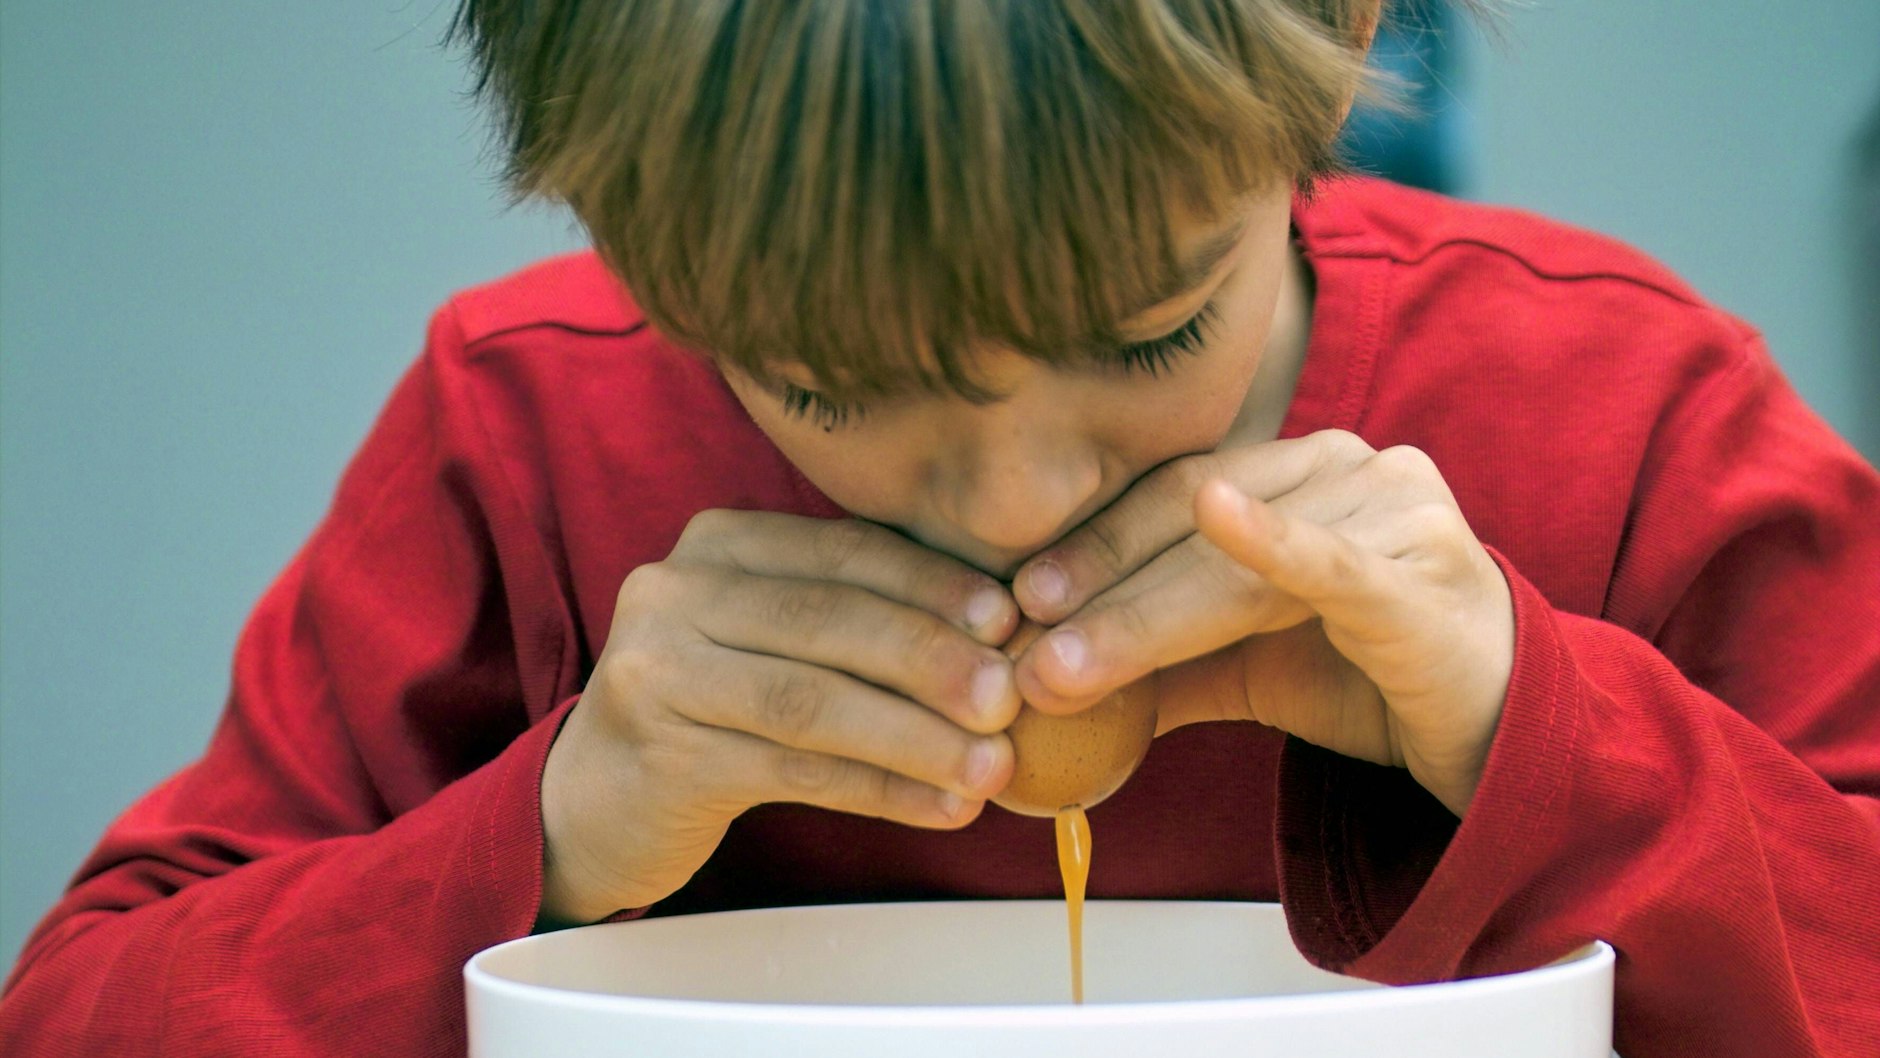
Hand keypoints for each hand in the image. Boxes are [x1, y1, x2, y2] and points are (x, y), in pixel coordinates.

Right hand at [539, 512, 1021, 925]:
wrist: (593, 798)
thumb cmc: (718, 709)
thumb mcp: (773, 638)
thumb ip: (860, 620)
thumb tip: (1005, 633)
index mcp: (720, 542)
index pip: (844, 551)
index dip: (932, 584)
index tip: (1011, 619)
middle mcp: (676, 589)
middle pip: (829, 620)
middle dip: (930, 659)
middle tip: (1009, 698)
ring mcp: (657, 670)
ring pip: (812, 701)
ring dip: (914, 737)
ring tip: (990, 767)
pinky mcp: (660, 753)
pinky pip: (793, 772)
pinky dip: (878, 790)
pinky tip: (939, 808)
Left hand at [1008, 430, 1514, 816]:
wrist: (1497, 728)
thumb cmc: (1371, 676)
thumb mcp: (1243, 665)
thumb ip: (1157, 662)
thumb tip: (1039, 685)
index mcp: (1296, 472)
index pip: (1169, 497)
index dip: (1089, 545)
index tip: (1011, 599)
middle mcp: (1344, 468)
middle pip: (1191, 523)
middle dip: (1098, 587)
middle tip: (1017, 638)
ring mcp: (1389, 511)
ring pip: (1238, 567)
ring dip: (1144, 617)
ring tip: (1064, 666)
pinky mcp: (1420, 574)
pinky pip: (1334, 561)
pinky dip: (1273, 541)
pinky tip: (1218, 515)